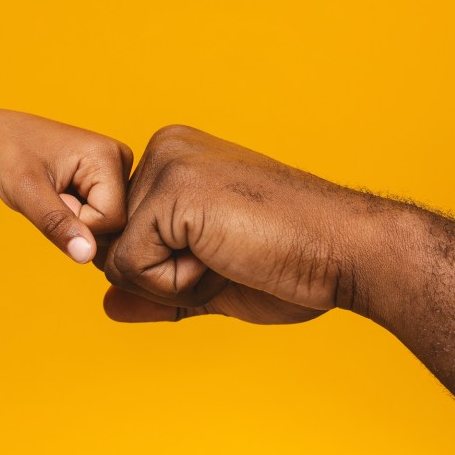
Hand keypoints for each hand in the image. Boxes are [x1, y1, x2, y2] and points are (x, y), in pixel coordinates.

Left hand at [0, 108, 133, 263]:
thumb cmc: (7, 157)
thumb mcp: (26, 192)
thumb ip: (57, 224)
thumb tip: (87, 256)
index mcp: (108, 154)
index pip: (112, 219)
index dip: (77, 223)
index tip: (49, 196)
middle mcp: (121, 158)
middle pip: (115, 223)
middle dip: (78, 222)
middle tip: (51, 194)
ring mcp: (117, 169)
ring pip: (109, 224)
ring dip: (77, 220)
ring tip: (55, 192)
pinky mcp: (109, 179)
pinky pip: (103, 217)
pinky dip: (78, 216)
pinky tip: (63, 194)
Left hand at [100, 124, 380, 322]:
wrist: (347, 251)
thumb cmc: (291, 263)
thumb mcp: (207, 282)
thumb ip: (154, 291)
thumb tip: (106, 305)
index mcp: (173, 160)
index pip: (125, 235)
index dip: (165, 270)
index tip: (225, 250)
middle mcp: (163, 149)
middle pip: (113, 246)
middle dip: (164, 277)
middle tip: (231, 254)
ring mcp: (166, 164)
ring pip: (117, 259)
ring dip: (172, 281)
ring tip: (230, 252)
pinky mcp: (172, 190)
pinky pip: (131, 265)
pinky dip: (176, 283)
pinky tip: (226, 255)